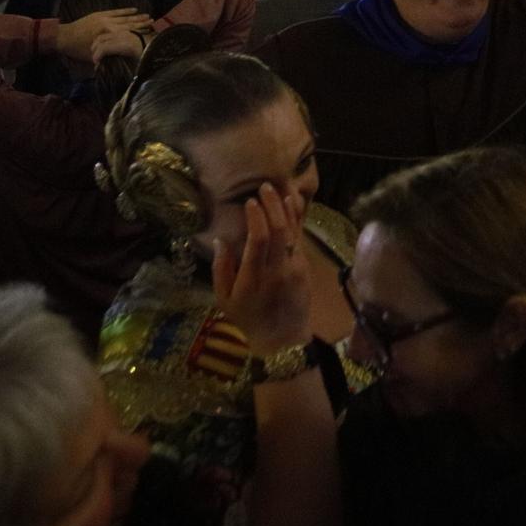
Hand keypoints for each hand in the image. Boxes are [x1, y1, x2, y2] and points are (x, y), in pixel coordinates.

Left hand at [55, 8, 149, 61]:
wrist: (63, 37)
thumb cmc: (78, 50)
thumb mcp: (95, 57)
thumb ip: (108, 56)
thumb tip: (118, 61)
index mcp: (108, 34)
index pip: (129, 32)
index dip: (141, 32)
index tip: (152, 32)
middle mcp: (108, 24)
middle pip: (130, 22)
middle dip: (142, 21)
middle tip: (153, 20)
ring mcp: (104, 18)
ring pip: (125, 17)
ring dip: (136, 16)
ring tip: (146, 15)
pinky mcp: (100, 15)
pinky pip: (116, 12)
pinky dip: (125, 11)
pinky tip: (133, 9)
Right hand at [212, 186, 313, 353]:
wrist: (282, 338)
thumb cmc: (247, 318)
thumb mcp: (223, 299)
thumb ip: (221, 269)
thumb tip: (220, 240)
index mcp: (254, 279)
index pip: (259, 241)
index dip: (256, 218)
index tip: (250, 202)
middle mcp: (277, 271)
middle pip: (279, 231)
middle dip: (272, 206)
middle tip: (264, 187)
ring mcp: (295, 269)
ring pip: (293, 233)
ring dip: (286, 209)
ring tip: (278, 190)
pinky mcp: (305, 268)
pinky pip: (300, 239)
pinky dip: (296, 220)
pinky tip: (292, 205)